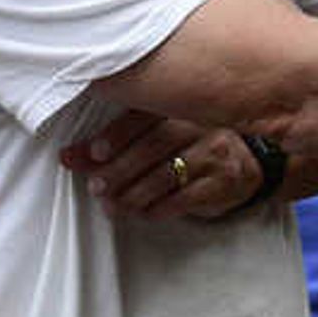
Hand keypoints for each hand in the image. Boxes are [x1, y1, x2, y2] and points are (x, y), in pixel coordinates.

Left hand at [60, 113, 265, 222]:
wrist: (246, 162)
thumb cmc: (188, 147)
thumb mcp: (154, 136)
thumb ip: (114, 144)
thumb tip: (70, 157)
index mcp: (179, 103)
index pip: (145, 114)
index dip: (117, 134)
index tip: (94, 153)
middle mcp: (200, 121)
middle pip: (154, 145)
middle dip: (120, 169)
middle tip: (96, 187)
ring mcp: (215, 149)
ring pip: (167, 173)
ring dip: (133, 194)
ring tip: (112, 205)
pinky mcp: (224, 179)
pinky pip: (186, 197)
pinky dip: (159, 208)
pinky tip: (144, 213)